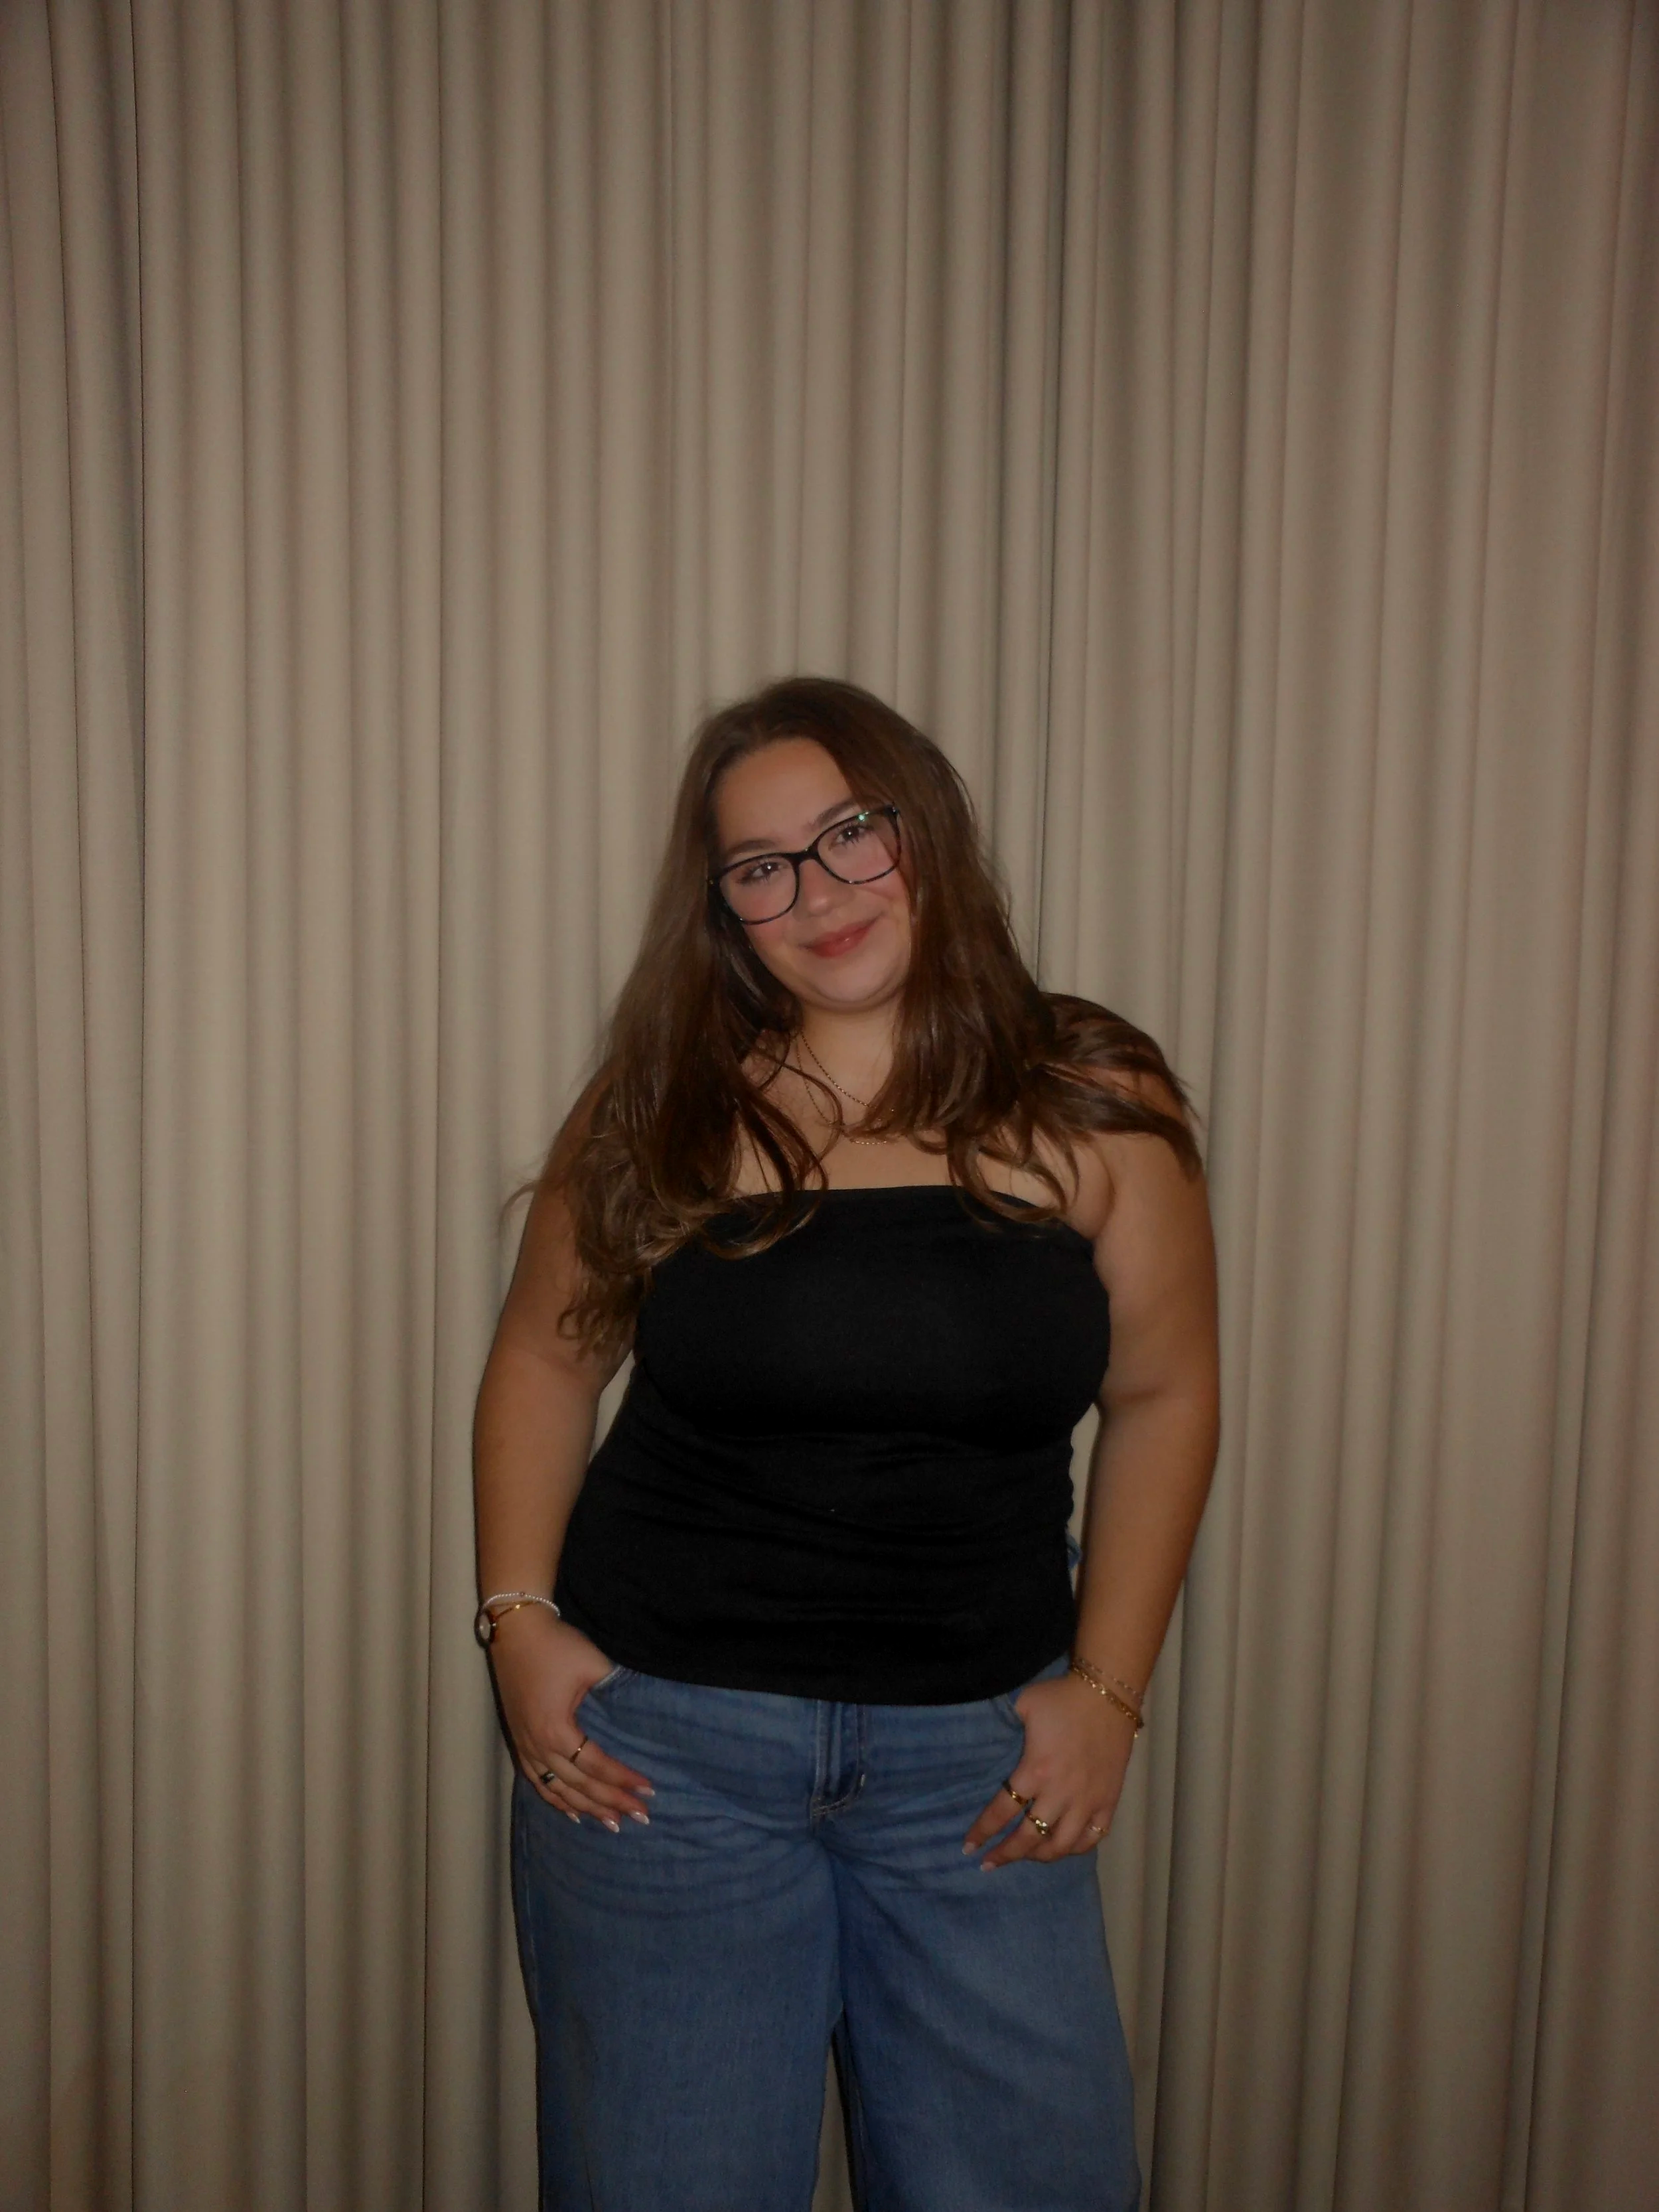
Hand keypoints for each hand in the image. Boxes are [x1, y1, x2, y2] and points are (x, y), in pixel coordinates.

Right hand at [489, 1606, 653, 1830]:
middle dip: (611, 1802)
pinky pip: (536, 1781)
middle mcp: (538, 1746)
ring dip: (586, 1808)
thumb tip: (640, 1710)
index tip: (649, 1790)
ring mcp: (525, 1745)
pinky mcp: (519, 1739)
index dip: (623, 1780)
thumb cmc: (556, 1645)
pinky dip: (555, 1800)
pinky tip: (571, 1812)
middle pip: (579, 1785)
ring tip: (613, 1824)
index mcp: (556, 1730)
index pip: (597, 1766)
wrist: (516, 1629)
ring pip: (557, 1789)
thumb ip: (616, 1690)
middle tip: (641, 1816)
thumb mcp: (594, 1664)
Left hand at [964, 1672, 1136, 1868]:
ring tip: (1026, 1857)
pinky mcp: (1108, 1802)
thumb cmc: (1061, 1699)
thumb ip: (1004, 1725)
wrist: (1107, 1694)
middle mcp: (1060, 1794)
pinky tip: (1063, 1847)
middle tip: (990, 1863)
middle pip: (1029, 1837)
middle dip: (1006, 1854)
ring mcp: (1087, 1801)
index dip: (983, 1832)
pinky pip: (1092, 1838)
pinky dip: (1076, 1848)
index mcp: (1034, 1771)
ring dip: (1040, 1856)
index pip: (1001, 1812)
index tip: (969, 1848)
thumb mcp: (1023, 1705)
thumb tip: (986, 1737)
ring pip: (1062, 1846)